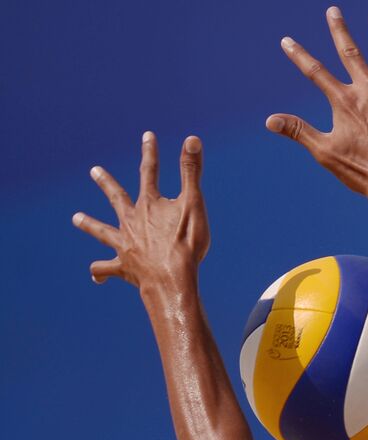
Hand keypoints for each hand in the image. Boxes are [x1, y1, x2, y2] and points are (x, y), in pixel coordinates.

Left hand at [72, 132, 208, 289]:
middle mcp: (132, 221)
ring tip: (76, 218)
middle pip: (117, 198)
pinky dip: (101, 271)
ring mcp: (125, 244)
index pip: (150, 172)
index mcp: (149, 205)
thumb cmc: (186, 244)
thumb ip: (191, 172)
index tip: (148, 136)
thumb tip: (192, 139)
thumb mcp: (194, 204)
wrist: (172, 279)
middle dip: (107, 183)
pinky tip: (96, 276)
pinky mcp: (123, 267)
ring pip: (103, 231)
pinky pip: (107, 268)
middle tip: (94, 171)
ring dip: (90, 224)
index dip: (150, 153)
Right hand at [267, 7, 367, 203]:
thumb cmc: (362, 171)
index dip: (299, 55)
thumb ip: (298, 131)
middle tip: (333, 10)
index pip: (315, 72)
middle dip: (339, 30)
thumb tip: (269, 120)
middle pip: (351, 53)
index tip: (286, 40)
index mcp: (345, 101)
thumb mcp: (325, 151)